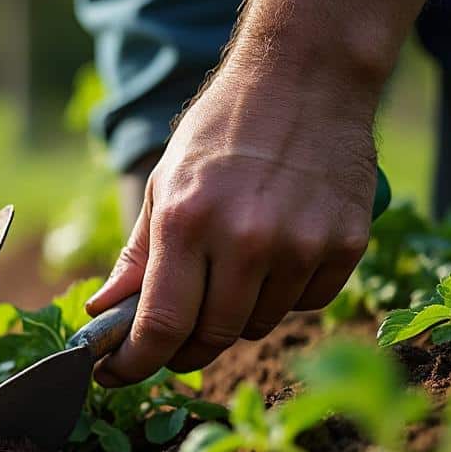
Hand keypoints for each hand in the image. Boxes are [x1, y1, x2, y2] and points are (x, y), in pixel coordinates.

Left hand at [85, 67, 377, 385]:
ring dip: (236, 316)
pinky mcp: (346, 244)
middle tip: (171, 335)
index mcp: (188, 222)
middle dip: (182, 348)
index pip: (161, 326)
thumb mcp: (165, 184)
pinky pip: (306, 303)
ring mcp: (302, 244)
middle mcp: (246, 239)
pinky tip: (278, 252)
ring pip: (259, 326)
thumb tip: (104, 311)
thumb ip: (137, 255)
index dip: (136, 363)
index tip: (115, 375)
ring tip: (232, 268)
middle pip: (211, 337)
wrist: (306, 76)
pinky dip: (285, 294)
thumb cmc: (223, 130)